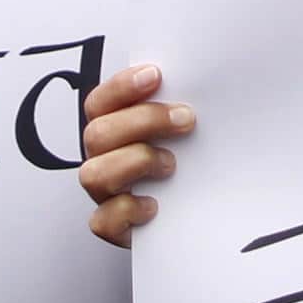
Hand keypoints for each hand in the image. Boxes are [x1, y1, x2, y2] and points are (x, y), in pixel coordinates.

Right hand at [81, 63, 191, 247]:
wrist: (200, 213)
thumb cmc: (189, 164)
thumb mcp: (185, 130)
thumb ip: (181, 106)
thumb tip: (209, 85)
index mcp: (113, 129)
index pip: (100, 102)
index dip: (122, 87)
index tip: (155, 76)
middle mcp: (103, 158)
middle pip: (97, 133)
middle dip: (143, 121)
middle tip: (185, 119)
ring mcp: (105, 194)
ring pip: (94, 174)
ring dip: (136, 162)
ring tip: (171, 165)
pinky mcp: (114, 227)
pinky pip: (103, 221)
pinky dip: (128, 210)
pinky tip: (155, 205)